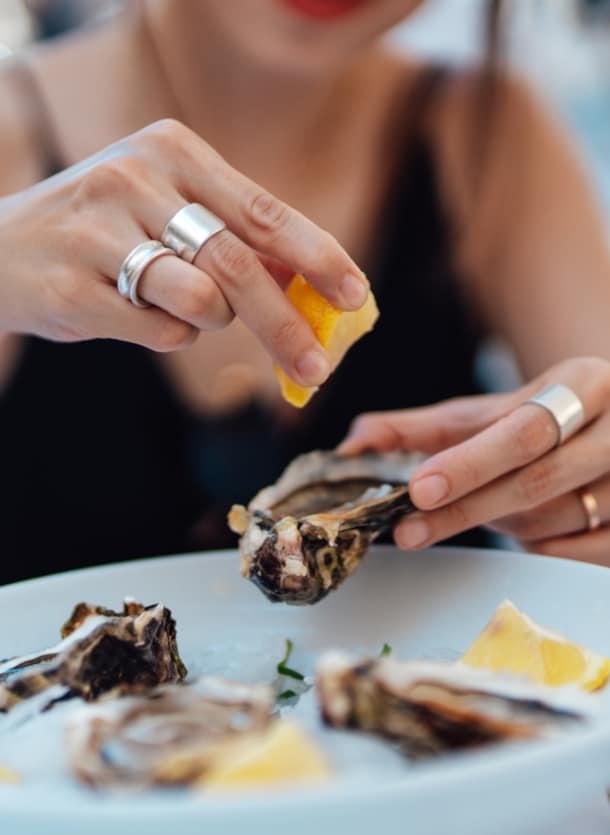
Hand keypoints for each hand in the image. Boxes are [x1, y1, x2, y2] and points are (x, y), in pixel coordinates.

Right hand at [0, 119, 367, 385]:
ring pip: (202, 304)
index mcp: (172, 151)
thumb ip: (235, 235)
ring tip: (177, 304)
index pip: (265, 211)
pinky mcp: (76, 288)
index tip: (355, 294)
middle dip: (286, 325)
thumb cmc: (104, 230)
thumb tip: (312, 282)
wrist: (0, 249)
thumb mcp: (167, 207)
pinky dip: (166, 334)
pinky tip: (133, 311)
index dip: (318, 258)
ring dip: (208, 321)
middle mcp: (135, 180)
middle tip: (317, 368)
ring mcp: (100, 233)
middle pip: (240, 266)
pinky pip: (160, 333)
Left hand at [340, 357, 609, 565]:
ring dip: (502, 523)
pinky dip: (541, 546)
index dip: (468, 463)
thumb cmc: (544, 419)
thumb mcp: (490, 414)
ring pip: (553, 520)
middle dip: (467, 507)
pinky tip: (526, 527)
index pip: (522, 429)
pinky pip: (576, 554)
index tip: (418, 489)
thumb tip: (354, 443)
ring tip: (481, 507)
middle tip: (409, 529)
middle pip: (537, 479)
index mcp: (584, 384)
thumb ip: (423, 428)